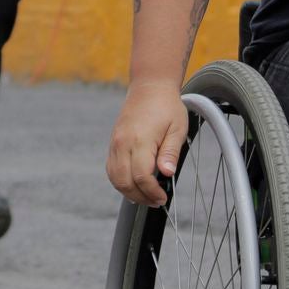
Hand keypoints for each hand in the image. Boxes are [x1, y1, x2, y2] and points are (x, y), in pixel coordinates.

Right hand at [106, 81, 191, 207]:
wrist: (149, 87)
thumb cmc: (167, 107)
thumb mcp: (177, 128)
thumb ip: (170, 152)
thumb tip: (167, 173)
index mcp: (140, 139)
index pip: (141, 176)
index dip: (152, 192)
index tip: (163, 198)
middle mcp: (123, 143)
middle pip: (124, 182)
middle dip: (140, 197)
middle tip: (156, 201)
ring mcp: (115, 143)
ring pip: (115, 178)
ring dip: (129, 192)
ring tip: (146, 197)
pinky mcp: (113, 143)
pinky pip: (111, 169)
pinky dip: (120, 182)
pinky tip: (134, 186)